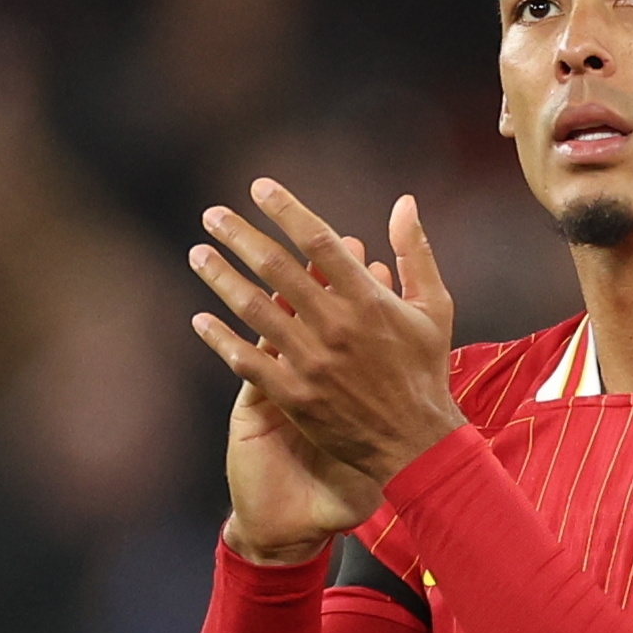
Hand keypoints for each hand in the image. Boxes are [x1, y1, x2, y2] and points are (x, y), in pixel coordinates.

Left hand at [188, 182, 463, 523]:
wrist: (417, 445)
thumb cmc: (426, 372)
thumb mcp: (434, 307)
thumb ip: (414, 252)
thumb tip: (403, 202)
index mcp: (368, 299)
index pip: (319, 240)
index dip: (286, 210)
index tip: (259, 188)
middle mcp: (336, 325)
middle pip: (277, 268)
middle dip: (240, 237)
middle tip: (212, 216)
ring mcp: (312, 362)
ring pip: (255, 310)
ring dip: (222, 278)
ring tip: (197, 255)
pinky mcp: (295, 396)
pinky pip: (248, 362)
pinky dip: (221, 340)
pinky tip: (199, 320)